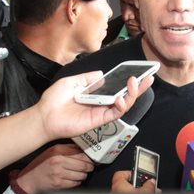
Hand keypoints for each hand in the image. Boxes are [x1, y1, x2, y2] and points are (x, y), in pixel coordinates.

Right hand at [15, 144, 93, 193]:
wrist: (29, 180)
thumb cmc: (41, 165)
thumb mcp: (53, 151)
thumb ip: (69, 149)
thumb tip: (85, 149)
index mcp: (58, 150)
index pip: (83, 154)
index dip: (91, 158)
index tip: (94, 159)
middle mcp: (59, 161)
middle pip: (85, 165)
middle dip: (89, 167)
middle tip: (89, 167)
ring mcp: (59, 173)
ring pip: (82, 175)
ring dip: (83, 175)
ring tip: (78, 173)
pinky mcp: (59, 184)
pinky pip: (76, 183)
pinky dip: (77, 182)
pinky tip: (71, 179)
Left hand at [36, 72, 154, 141]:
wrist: (44, 116)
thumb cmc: (54, 100)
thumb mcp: (71, 81)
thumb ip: (87, 78)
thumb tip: (101, 74)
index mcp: (95, 93)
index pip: (115, 86)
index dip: (127, 81)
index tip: (138, 72)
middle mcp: (101, 103)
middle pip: (124, 96)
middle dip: (138, 88)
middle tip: (149, 78)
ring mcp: (100, 112)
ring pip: (123, 105)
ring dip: (131, 94)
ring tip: (135, 83)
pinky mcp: (98, 120)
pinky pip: (114, 114)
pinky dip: (120, 106)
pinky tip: (121, 98)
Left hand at [110, 169, 158, 193]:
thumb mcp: (146, 193)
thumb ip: (149, 185)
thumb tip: (151, 182)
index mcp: (118, 185)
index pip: (121, 173)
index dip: (132, 171)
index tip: (140, 172)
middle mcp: (115, 193)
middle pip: (127, 184)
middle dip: (138, 184)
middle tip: (147, 185)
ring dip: (139, 193)